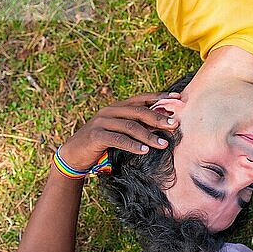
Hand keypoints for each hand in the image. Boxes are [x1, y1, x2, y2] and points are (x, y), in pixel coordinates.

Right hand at [59, 92, 179, 169]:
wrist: (74, 155)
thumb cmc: (103, 144)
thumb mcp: (122, 132)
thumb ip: (138, 126)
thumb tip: (164, 124)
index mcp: (118, 107)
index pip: (142, 99)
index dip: (160, 97)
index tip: (178, 98)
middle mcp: (110, 111)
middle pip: (139, 111)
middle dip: (159, 118)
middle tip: (175, 124)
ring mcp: (102, 122)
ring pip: (130, 126)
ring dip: (149, 136)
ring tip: (164, 144)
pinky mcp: (96, 135)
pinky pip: (118, 139)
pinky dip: (133, 145)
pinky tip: (144, 151)